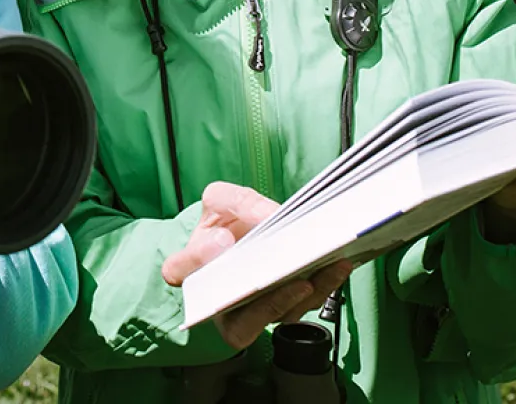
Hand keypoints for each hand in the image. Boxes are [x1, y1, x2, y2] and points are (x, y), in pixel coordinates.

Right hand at [161, 182, 357, 349]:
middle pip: (236, 316)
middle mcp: (217, 299)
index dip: (196, 260)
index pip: (178, 270)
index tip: (221, 240)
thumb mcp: (221, 199)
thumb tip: (264, 216)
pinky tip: (337, 268)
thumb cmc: (226, 221)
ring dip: (307, 295)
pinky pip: (300, 309)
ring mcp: (250, 311)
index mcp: (190, 267)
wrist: (241, 235)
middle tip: (296, 280)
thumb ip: (237, 202)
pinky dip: (322, 288)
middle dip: (271, 301)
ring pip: (276, 317)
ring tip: (330, 268)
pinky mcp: (281, 309)